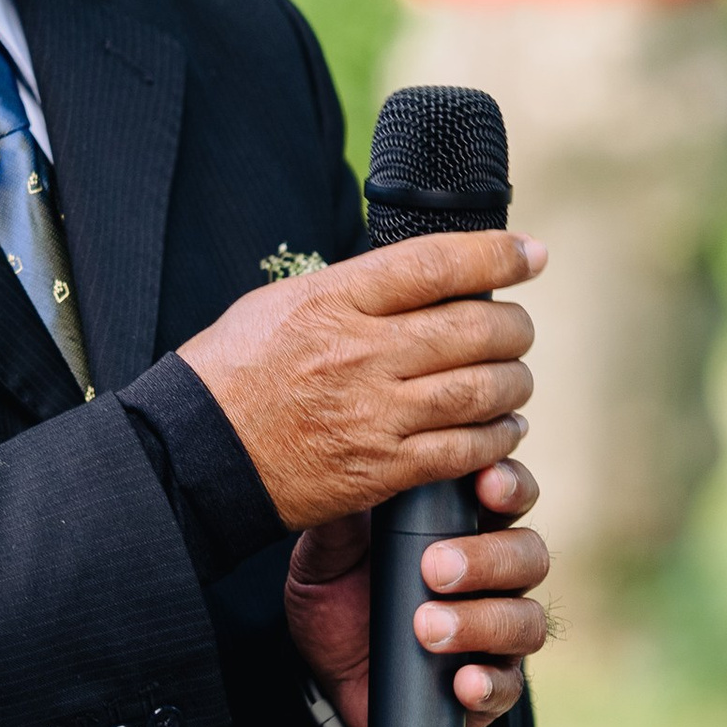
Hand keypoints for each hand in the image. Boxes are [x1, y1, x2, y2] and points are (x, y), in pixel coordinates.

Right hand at [177, 231, 542, 531]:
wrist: (193, 454)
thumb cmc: (231, 372)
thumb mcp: (281, 303)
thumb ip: (351, 289)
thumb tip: (420, 277)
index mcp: (333, 300)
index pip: (435, 264)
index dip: (496, 255)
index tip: (532, 256)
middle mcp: (359, 353)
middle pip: (473, 328)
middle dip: (514, 327)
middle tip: (518, 328)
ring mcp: (372, 414)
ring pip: (480, 390)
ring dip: (514, 383)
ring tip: (515, 378)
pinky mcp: (379, 470)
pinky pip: (462, 450)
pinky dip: (496, 438)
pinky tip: (503, 429)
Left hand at [282, 488, 547, 726]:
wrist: (327, 670)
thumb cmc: (339, 592)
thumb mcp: (328, 551)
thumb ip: (340, 514)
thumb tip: (342, 466)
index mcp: (465, 527)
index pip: (509, 493)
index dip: (509, 484)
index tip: (484, 483)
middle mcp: (495, 576)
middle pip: (530, 555)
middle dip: (487, 559)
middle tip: (434, 568)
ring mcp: (498, 632)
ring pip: (528, 621)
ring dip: (483, 623)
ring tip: (429, 629)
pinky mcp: (491, 687)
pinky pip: (511, 688)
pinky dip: (491, 685)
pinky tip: (463, 683)